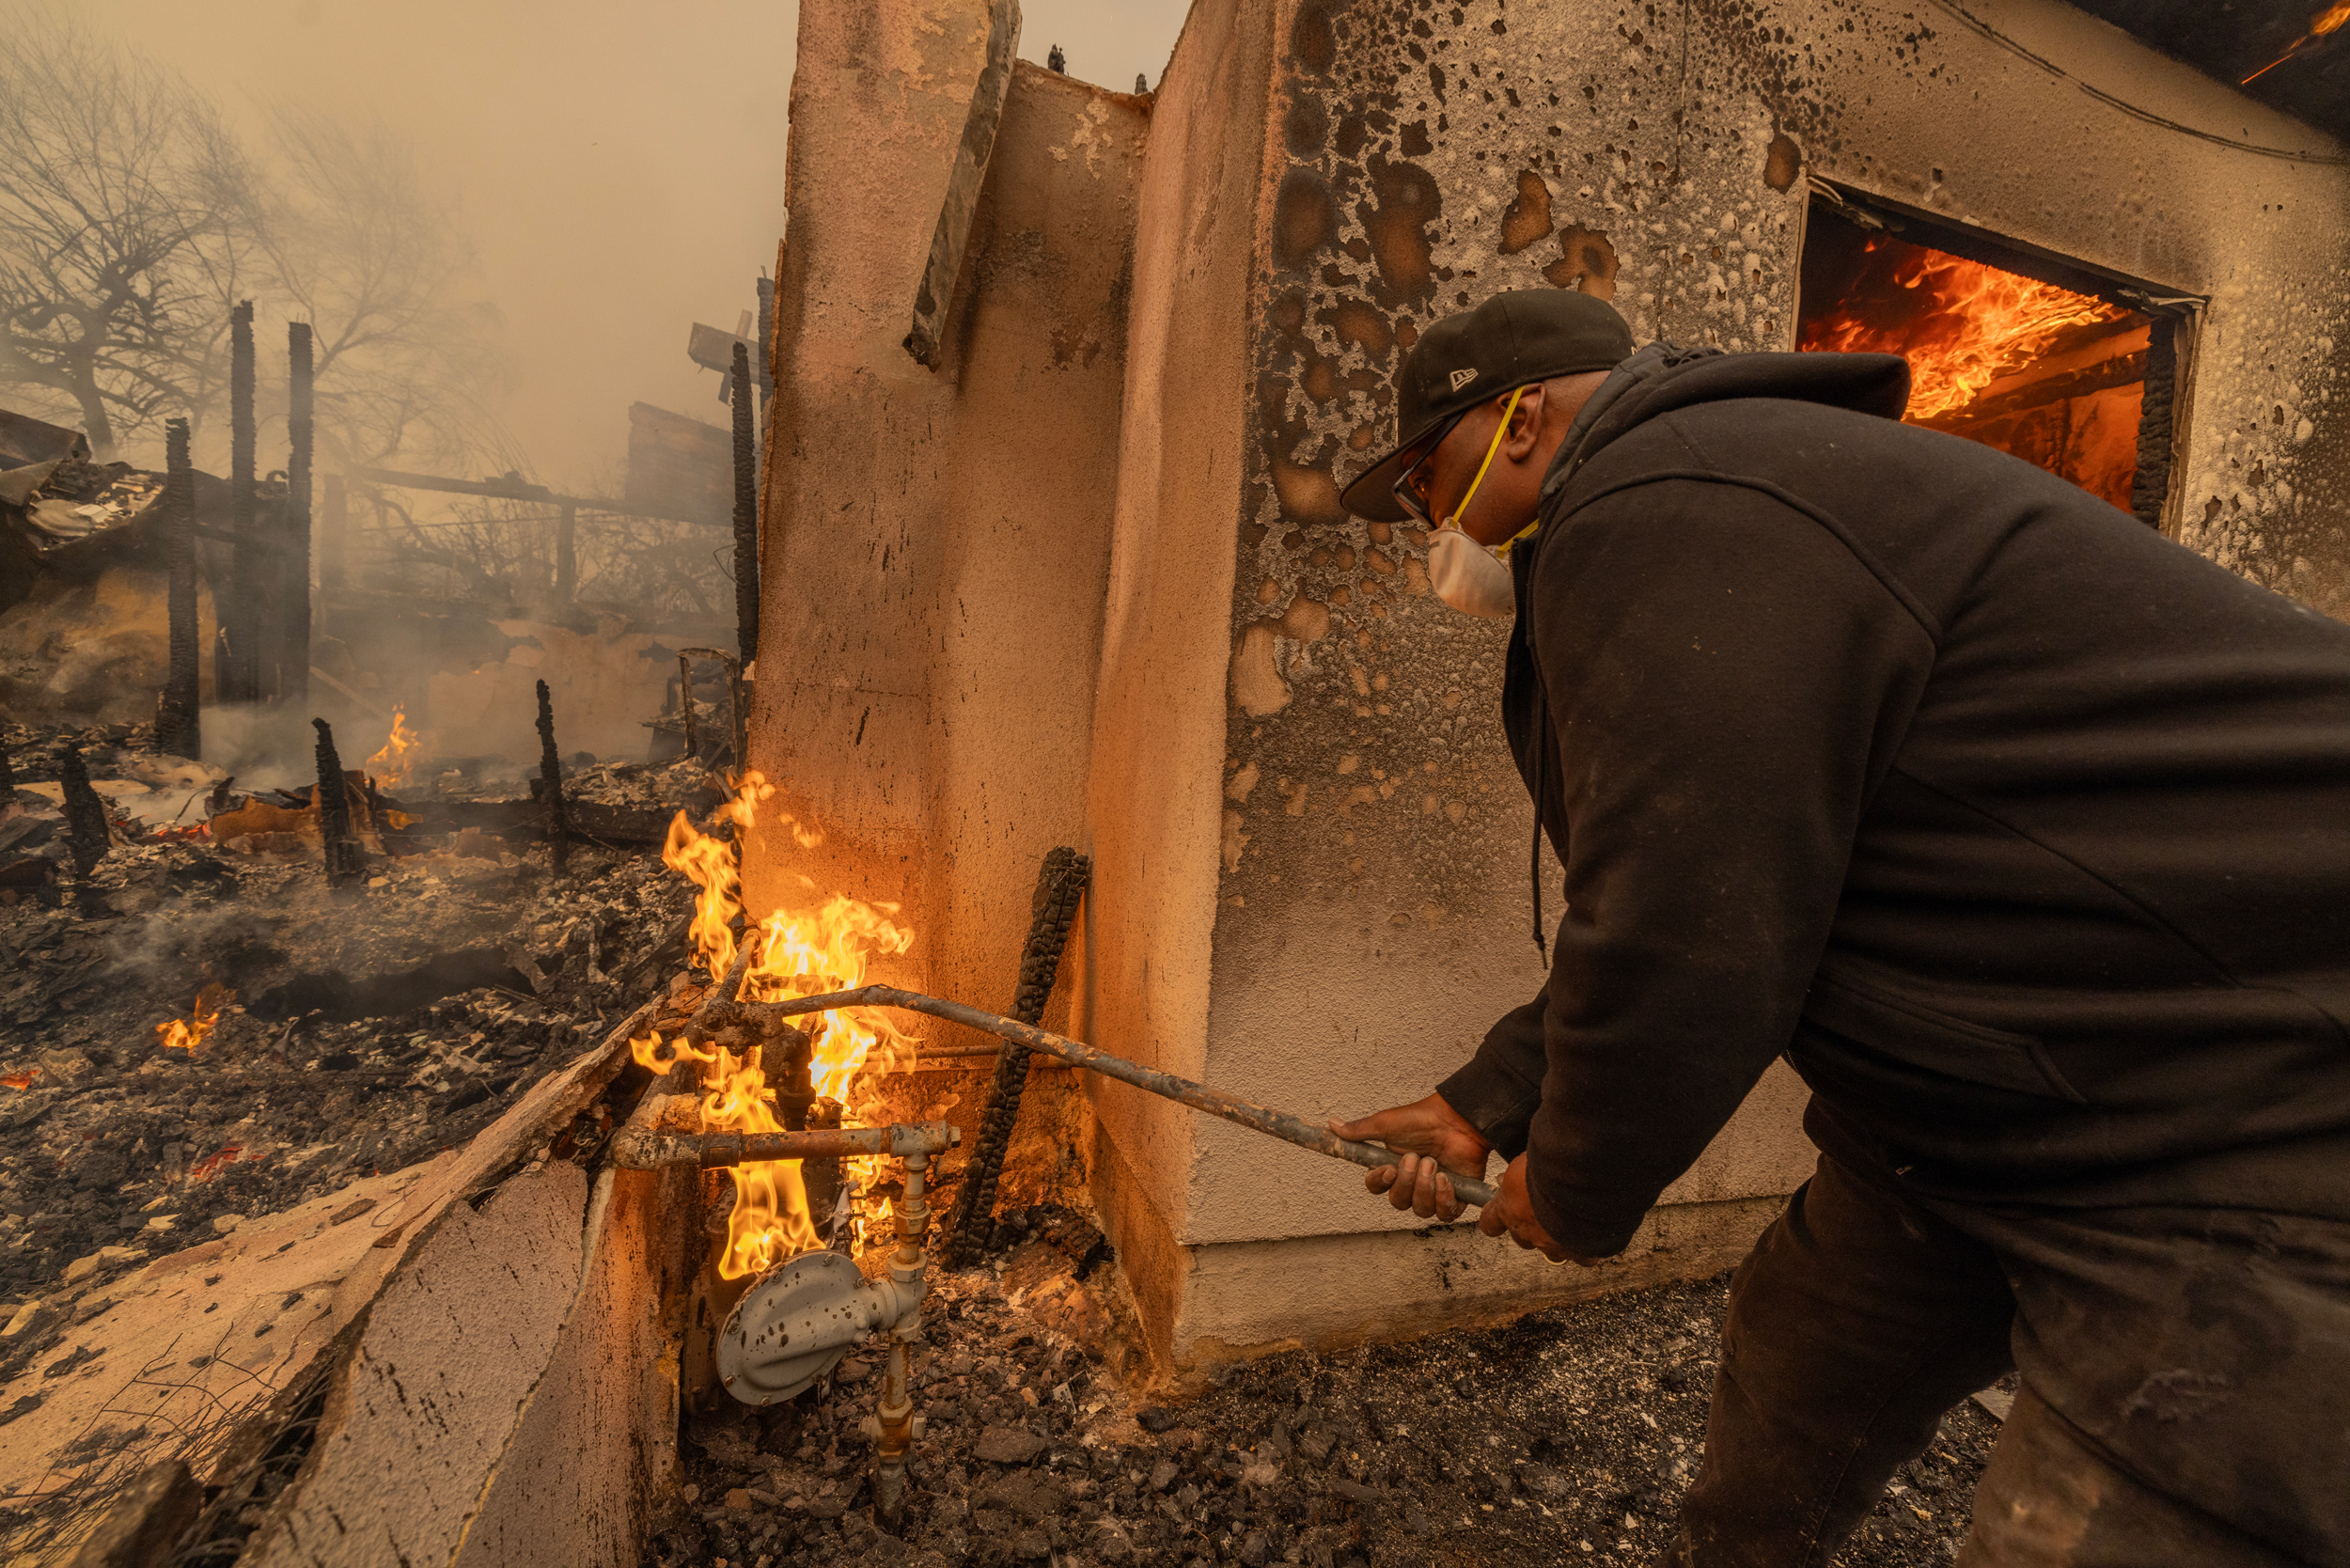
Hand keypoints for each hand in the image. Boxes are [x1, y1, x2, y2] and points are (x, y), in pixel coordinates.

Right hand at [1330, 1093, 1489, 1223]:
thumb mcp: (1386, 1124)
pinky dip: (1443, 1198)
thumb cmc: (1423, 1120)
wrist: (1457, 1119)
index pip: (1376, 1188)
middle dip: (1407, 1182)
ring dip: (1425, 1188)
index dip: (1380, 1182)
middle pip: (1398, 1202)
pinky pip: (1444, 1214)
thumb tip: (1332, 1125)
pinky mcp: (1454, 1197)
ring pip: (1420, 1210)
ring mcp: (1432, 1192)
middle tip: (1416, 1159)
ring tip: (1434, 1165)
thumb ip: (1359, 1131)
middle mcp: (1411, 1183)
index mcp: (1392, 1168)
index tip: (1389, 1169)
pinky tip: (1446, 1180)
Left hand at [1477, 1153, 1598, 1265]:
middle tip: (1542, 1208)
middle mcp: (1527, 1231)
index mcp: (1508, 1208)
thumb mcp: (1523, 1161)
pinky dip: (1585, 1248)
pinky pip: (1581, 1256)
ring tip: (1569, 1221)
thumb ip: (1518, 1175)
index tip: (1497, 1212)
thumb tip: (1519, 1174)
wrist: (1582, 1182)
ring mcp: (1551, 1244)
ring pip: (1550, 1249)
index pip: (1489, 1222)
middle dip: (1530, 1226)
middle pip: (1521, 1238)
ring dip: (1556, 1238)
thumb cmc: (1550, 1166)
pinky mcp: (1577, 1251)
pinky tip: (1591, 1235)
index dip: (1494, 1218)